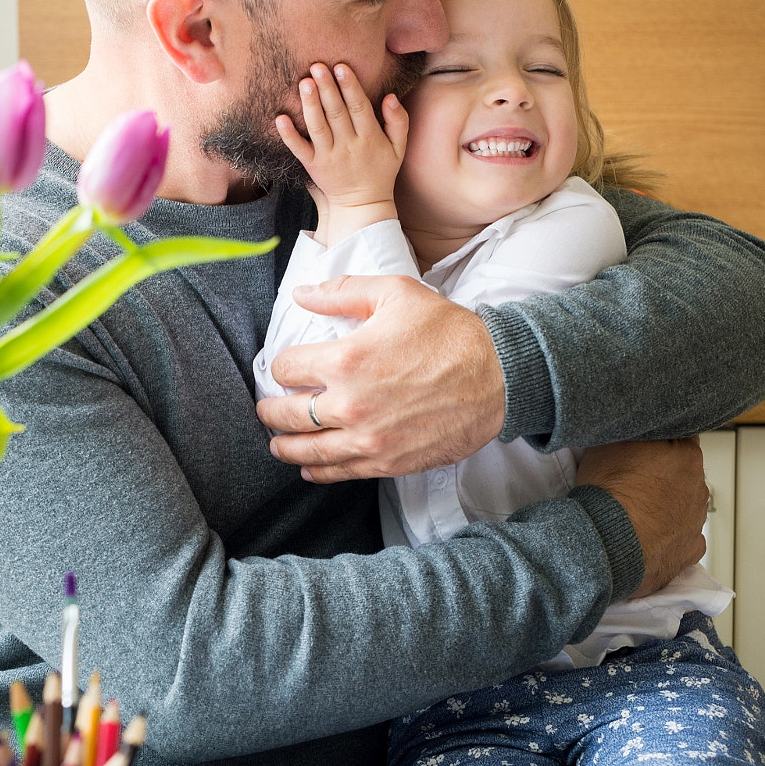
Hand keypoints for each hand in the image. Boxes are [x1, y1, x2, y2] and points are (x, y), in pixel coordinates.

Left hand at [255, 274, 505, 481]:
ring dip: (285, 447)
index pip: (286, 368)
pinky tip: (308, 468)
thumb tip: (301, 293)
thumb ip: (342, 292)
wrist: (498, 377)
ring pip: (307, 450)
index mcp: (346, 360)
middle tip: (266, 409)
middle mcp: (349, 404)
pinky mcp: (387, 462)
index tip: (286, 368)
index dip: (281, 366)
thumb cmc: (449, 332)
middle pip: (286, 415)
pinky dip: (317, 472)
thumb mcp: (396, 294)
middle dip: (270, 410)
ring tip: (277, 443)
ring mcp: (367, 438)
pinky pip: (339, 473)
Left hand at [275, 63, 407, 246]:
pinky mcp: (313, 167)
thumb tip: (391, 96)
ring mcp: (329, 157)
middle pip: (336, 113)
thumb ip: (398, 121)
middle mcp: (348, 146)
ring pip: (318, 127)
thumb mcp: (399, 148)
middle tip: (317, 65)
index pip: (359, 107)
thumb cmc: (381, 171)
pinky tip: (280, 118)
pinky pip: (299, 150)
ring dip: (310, 105)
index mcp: (370, 138)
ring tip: (304, 83)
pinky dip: (289, 135)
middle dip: (327, 88)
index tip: (341, 67)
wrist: (362, 205)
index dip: (350, 87)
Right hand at [576, 438, 707, 597]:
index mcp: (686, 455)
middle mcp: (698, 487)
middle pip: (684, 472)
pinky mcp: (690, 550)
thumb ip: (628, 430)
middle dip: (664, 474)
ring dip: (666, 504)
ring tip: (635, 511)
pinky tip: (646, 534)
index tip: (643, 447)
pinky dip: (668, 536)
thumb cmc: (608, 493)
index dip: (659, 440)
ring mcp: (696, 521)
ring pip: (684, 505)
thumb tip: (628, 426)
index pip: (681, 435)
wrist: (607, 544)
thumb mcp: (608, 442)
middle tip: (633, 480)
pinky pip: (682, 537)